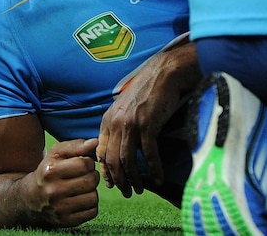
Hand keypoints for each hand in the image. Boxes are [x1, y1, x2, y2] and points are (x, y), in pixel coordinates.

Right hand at [30, 139, 99, 227]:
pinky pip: (92, 212)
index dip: (88, 162)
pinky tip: (80, 200)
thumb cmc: (49, 170)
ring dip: (91, 191)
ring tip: (81, 188)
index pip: (85, 164)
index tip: (82, 164)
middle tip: (83, 176)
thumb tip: (95, 142)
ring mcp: (59, 209)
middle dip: (91, 176)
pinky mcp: (65, 221)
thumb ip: (76, 145)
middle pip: (91, 181)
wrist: (30, 198)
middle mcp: (53, 191)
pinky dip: (90, 205)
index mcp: (50, 172)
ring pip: (94, 197)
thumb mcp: (57, 153)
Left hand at [96, 40, 199, 196]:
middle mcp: (116, 123)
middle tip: (127, 192)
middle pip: (113, 160)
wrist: (165, 73)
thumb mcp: (127, 106)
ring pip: (128, 160)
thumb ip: (120, 123)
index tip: (113, 183)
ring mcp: (131, 124)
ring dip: (134, 178)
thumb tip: (121, 144)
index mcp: (108, 119)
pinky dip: (154, 168)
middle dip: (119, 180)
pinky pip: (149, 153)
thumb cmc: (149, 89)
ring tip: (140, 189)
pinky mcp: (148, 124)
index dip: (106, 171)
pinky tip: (158, 177)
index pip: (101, 152)